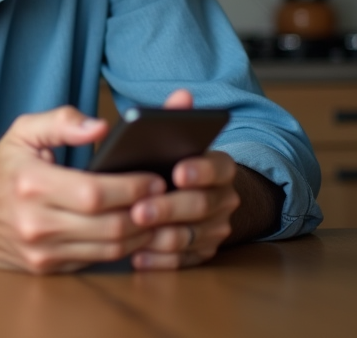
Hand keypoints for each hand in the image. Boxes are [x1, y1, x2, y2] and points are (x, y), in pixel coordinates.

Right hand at [0, 106, 167, 273]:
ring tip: (157, 214)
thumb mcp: (22, 132)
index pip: (96, 193)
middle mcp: (35, 223)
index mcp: (31, 185)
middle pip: (110, 226)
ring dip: (141, 233)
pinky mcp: (45, 268)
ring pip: (109, 249)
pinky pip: (96, 260)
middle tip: (166, 197)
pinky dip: (121, 247)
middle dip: (146, 212)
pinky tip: (133, 230)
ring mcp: (41, 251)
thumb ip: (62, 121)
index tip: (155, 178)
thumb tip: (101, 127)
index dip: (132, 187)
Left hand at [126, 89, 239, 269]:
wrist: (183, 193)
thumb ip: (173, 114)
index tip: (176, 171)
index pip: (219, 166)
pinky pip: (183, 262)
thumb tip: (183, 93)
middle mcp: (223, 198)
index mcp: (218, 165)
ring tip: (134, 233)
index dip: (200, 169)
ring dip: (162, 236)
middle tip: (140, 210)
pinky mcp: (200, 253)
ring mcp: (214, 228)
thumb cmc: (164, 158)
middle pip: (201, 205)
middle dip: (169, 208)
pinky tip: (137, 255)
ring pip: (192, 236)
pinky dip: (160, 260)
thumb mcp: (167, 134)